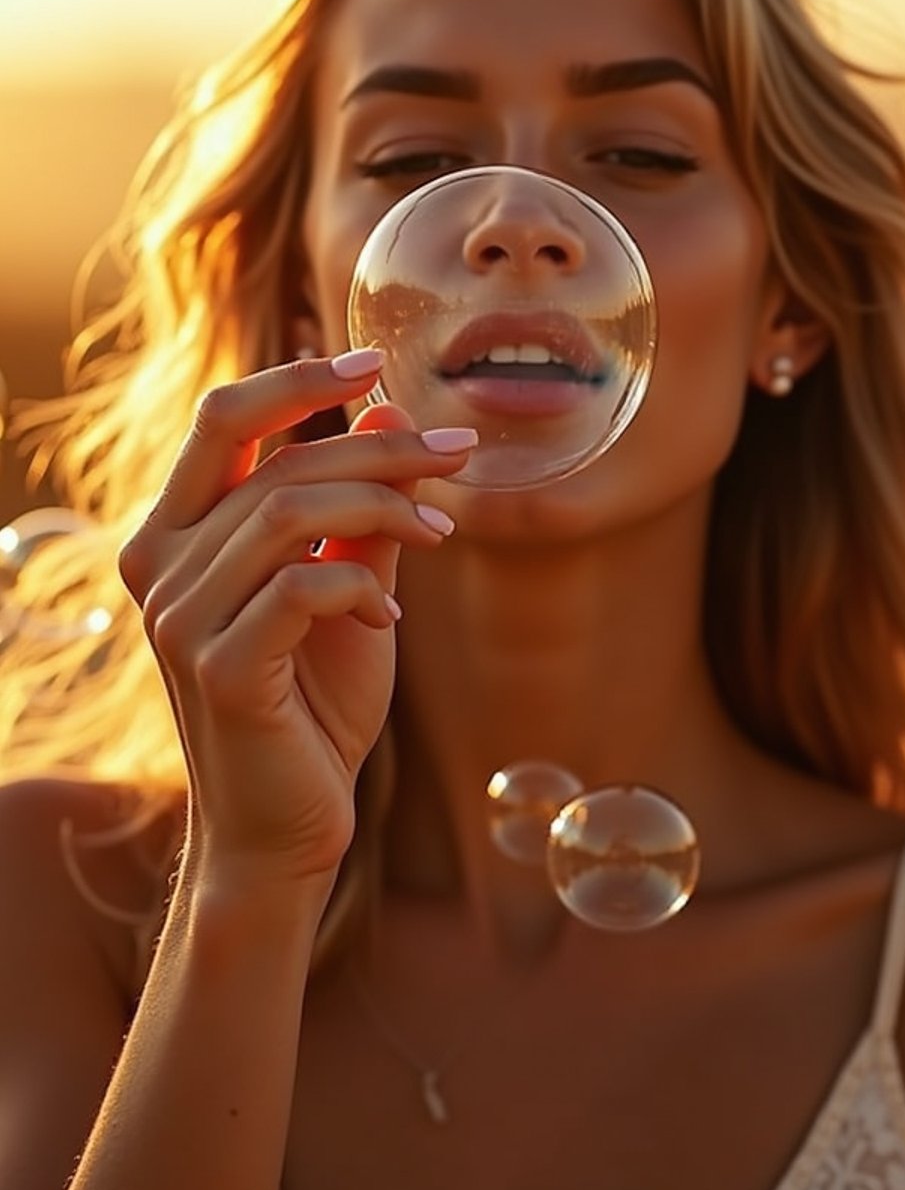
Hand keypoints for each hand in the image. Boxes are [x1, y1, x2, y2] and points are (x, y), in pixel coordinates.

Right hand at [118, 351, 475, 889]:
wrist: (287, 826)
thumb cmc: (312, 705)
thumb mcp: (346, 591)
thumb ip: (360, 510)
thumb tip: (391, 410)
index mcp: (177, 534)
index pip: (222, 420)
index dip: (297, 379)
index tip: (374, 363)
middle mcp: (160, 566)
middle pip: (274, 461)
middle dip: (378, 447)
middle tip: (457, 452)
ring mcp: (181, 619)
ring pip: (289, 514)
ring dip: (383, 510)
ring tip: (438, 533)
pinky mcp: (220, 669)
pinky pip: (301, 588)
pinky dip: (360, 589)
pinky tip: (391, 619)